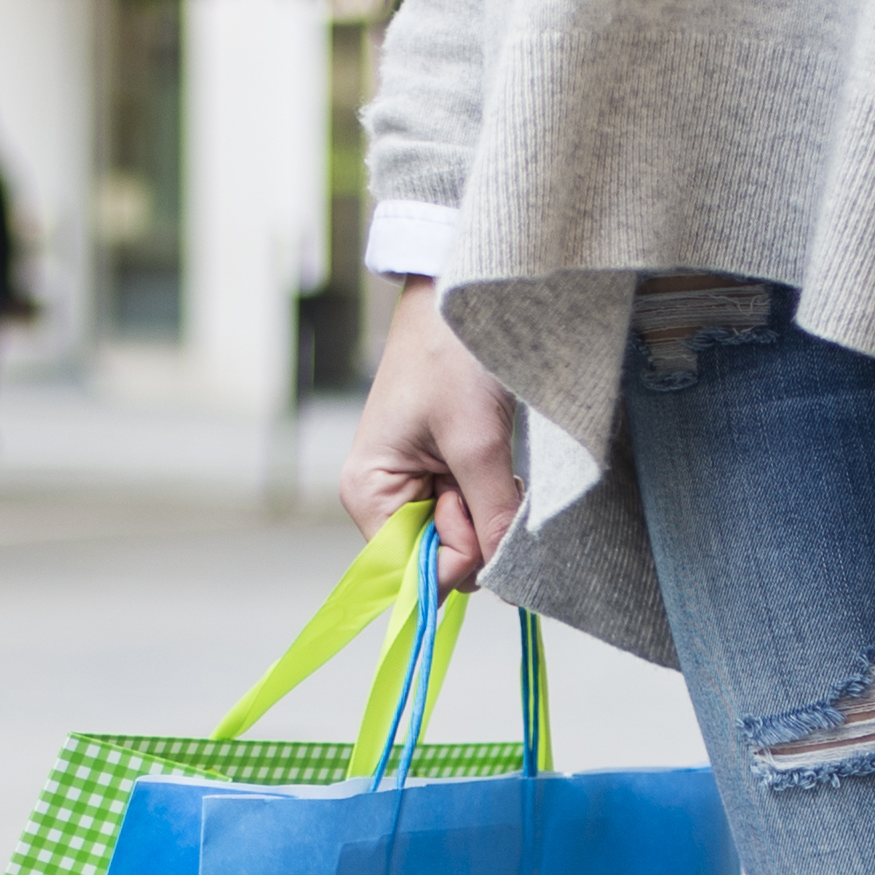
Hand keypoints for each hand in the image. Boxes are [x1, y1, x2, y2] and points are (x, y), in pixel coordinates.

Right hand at [341, 280, 523, 580]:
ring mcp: (412, 490)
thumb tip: (506, 580)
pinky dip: (492, 498)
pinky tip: (493, 462)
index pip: (411, 573)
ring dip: (488, 511)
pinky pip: (471, 515)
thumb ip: (490, 515)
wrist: (462, 295)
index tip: (474, 502)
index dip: (457, 554)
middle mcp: (382, 500)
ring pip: (462, 540)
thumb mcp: (477, 441)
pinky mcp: (440, 477)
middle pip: (438, 561)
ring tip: (488, 456)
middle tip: (484, 470)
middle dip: (475, 529)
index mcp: (368, 494)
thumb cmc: (451, 354)